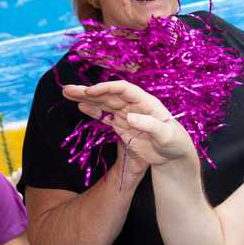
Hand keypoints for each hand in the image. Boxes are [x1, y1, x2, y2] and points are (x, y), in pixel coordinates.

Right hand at [63, 81, 194, 166]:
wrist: (175, 156)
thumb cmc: (175, 143)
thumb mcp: (166, 136)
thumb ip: (150, 126)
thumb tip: (131, 117)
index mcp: (147, 103)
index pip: (124, 90)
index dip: (107, 88)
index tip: (91, 92)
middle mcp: (136, 106)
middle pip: (110, 95)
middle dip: (89, 92)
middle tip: (68, 90)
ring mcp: (128, 116)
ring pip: (105, 104)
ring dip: (87, 99)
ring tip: (68, 93)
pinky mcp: (124, 127)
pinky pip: (107, 117)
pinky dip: (94, 111)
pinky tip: (81, 106)